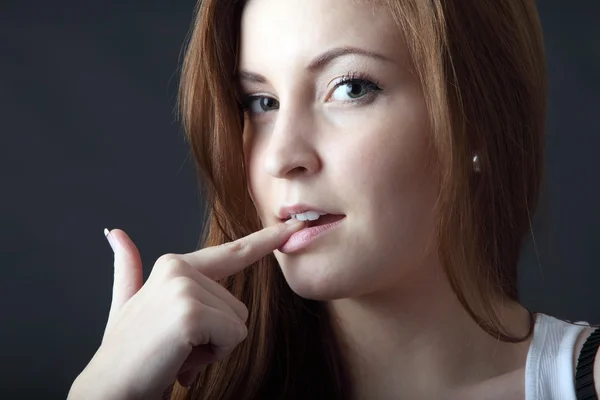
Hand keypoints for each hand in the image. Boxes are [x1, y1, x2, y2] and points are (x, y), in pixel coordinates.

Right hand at [68, 220, 303, 399]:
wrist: (107, 388)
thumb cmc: (128, 351)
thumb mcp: (128, 301)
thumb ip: (128, 267)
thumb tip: (114, 233)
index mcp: (173, 265)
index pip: (231, 252)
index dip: (265, 240)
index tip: (293, 227)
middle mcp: (180, 269)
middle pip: (238, 306)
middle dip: (215, 335)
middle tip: (178, 346)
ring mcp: (185, 289)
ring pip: (238, 323)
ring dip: (214, 347)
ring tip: (178, 351)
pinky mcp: (191, 314)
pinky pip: (234, 337)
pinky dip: (214, 356)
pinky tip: (182, 358)